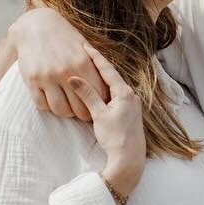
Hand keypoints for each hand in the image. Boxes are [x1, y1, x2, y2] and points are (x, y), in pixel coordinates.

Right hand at [10, 9, 105, 121]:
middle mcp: (66, 72)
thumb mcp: (83, 47)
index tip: (99, 106)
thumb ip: (95, 67)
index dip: (100, 104)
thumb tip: (108, 88)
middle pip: (80, 108)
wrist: (36, 26)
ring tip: (67, 106)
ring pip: (60, 110)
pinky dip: (48, 106)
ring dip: (65, 112)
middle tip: (83, 111)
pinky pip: (42, 105)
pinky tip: (52, 100)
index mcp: (83, 64)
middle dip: (83, 113)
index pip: (98, 95)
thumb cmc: (64, 37)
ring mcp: (47, 77)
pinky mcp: (32, 81)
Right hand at [68, 44, 144, 196]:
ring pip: (113, 84)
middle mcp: (130, 95)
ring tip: (89, 66)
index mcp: (124, 92)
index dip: (95, 57)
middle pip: (111, 74)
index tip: (85, 45)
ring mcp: (131, 103)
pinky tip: (98, 88)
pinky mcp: (128, 112)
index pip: (107, 69)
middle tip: (85, 51)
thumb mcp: (99, 115)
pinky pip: (115, 93)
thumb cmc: (115, 138)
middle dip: (98, 63)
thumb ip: (87, 95)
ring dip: (101, 75)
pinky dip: (104, 87)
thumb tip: (73, 78)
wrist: (129, 159)